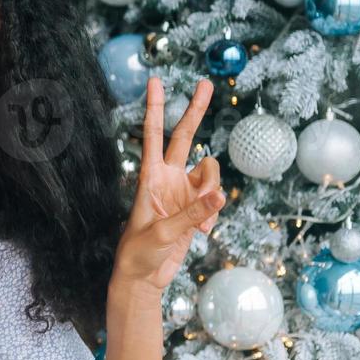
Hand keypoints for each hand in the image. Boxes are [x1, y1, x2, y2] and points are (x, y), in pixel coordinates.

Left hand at [111, 76, 225, 293]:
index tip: (155, 81)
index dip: (154, 108)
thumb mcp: (162, 234)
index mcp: (150, 177)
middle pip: (185, 137)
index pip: (152, 135)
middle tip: (205, 83)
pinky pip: (215, 198)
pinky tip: (202, 232)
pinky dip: (214, 214)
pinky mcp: (195, 208)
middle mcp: (167, 178)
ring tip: (201, 222)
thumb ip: (192, 214)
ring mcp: (183, 191)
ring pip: (210, 173)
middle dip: (195, 110)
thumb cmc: (139, 254)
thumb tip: (219, 197)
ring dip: (213, 191)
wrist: (143, 278)